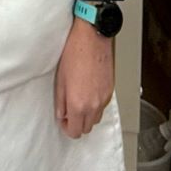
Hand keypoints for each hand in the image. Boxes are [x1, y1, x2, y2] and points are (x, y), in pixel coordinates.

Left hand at [54, 17, 114, 137]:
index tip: (62, 120)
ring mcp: (104, 99)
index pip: (75, 131)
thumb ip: (60, 101)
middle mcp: (94, 105)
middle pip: (87, 128)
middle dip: (77, 123)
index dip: (67, 128)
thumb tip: (61, 114)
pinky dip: (95, 106)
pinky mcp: (110, 91)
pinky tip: (86, 92)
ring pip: (96, 119)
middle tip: (67, 111)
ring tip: (77, 100)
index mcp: (79, 104)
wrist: (92, 39)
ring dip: (86, 116)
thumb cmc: (74, 53)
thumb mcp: (60, 79)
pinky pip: (102, 107)